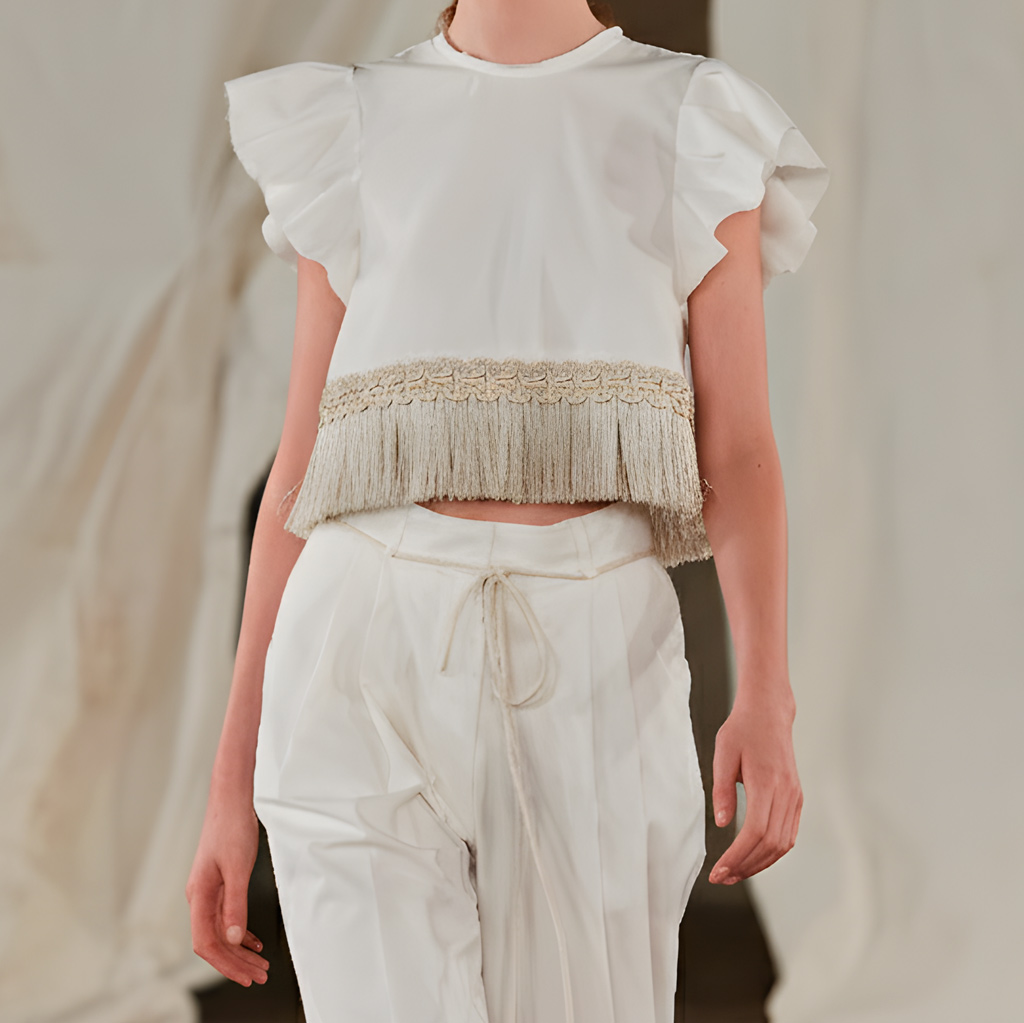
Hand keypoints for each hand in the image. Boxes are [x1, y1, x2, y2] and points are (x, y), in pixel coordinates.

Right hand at [186, 801, 268, 985]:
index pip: (206, 943)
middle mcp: (199, 897)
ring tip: (260, 964)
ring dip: (240, 951)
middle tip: (259, 976)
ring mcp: (208, 892)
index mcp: (199, 896)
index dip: (225, 964)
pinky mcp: (218, 884)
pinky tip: (253, 942)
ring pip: (221, 931)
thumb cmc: (231, 828)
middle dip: (236, 963)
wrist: (230, 801)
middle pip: (214, 942)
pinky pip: (227, 917)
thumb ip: (236, 904)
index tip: (245, 976)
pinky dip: (241, 932)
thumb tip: (235, 938)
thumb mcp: (238, 868)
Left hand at [708, 698, 801, 883]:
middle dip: (745, 866)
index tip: (719, 870)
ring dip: (759, 863)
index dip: (737, 856)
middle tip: (722, 877)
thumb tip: (721, 824)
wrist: (768, 713)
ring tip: (734, 873)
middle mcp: (786, 793)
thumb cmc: (742, 730)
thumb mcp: (723, 753)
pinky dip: (772, 852)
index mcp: (767, 782)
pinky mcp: (796, 798)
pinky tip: (753, 858)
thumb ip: (722, 790)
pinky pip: (788, 834)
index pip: (755, 832)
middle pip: (770, 844)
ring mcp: (794, 797)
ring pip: (782, 844)